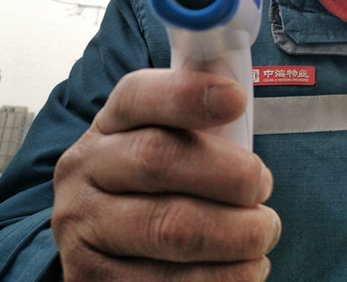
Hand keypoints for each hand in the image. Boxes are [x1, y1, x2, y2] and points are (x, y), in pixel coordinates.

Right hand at [52, 68, 280, 280]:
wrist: (111, 251)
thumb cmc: (161, 183)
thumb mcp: (170, 140)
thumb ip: (197, 112)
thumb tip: (232, 83)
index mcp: (107, 127)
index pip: (137, 96)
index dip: (187, 93)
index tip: (237, 100)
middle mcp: (84, 173)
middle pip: (159, 159)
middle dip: (230, 174)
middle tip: (264, 188)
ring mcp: (82, 231)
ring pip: (169, 228)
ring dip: (236, 233)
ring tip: (264, 232)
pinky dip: (223, 278)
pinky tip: (247, 269)